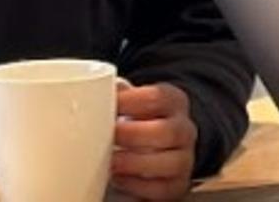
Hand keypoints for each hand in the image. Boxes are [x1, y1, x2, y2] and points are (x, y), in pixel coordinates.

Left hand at [112, 79, 198, 199]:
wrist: (159, 147)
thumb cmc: (140, 121)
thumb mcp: (133, 101)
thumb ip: (118, 93)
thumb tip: (93, 89)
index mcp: (174, 102)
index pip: (158, 97)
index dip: (131, 101)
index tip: (109, 105)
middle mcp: (184, 130)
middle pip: (168, 131)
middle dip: (134, 135)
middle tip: (110, 136)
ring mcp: (184, 159)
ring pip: (171, 163)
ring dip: (136, 163)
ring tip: (111, 162)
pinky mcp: (177, 185)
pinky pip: (162, 189)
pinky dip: (138, 186)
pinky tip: (119, 178)